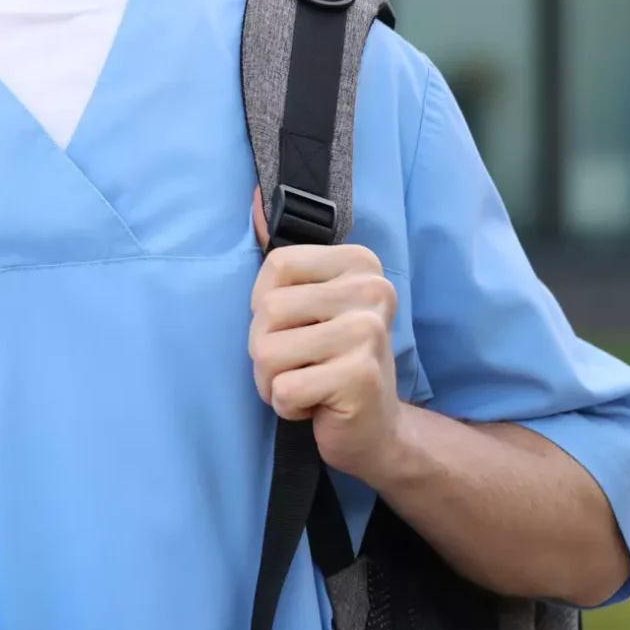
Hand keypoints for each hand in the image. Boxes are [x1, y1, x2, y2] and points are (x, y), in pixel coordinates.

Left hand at [249, 189, 403, 480]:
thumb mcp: (307, 304)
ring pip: (266, 351)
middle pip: (267, 309)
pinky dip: (288, 405)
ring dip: (273, 380)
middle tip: (301, 364)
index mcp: (360, 263)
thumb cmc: (329, 361)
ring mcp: (368, 333)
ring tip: (307, 383)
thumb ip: (282, 261)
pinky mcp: (359, 377)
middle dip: (265, 348)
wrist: (377, 429)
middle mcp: (372, 290)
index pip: (276, 265)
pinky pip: (283, 388)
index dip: (265, 305)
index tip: (295, 325)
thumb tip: (253, 200)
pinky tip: (318, 404)